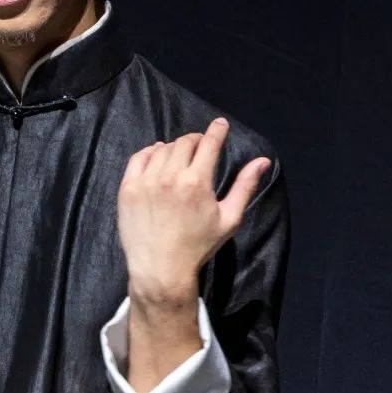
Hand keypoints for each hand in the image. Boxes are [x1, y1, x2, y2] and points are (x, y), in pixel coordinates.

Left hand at [117, 118, 270, 305]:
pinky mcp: (128, 188)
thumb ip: (245, 186)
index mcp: (197, 182)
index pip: (208, 143)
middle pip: (185, 143)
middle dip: (196, 141)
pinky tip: (157, 156)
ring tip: (181, 156)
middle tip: (201, 148)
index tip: (220, 124)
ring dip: (175, 148)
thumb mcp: (229, 218)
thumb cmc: (199, 245)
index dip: (216, 130)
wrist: (161, 268)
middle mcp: (170, 176)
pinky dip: (150, 152)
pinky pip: (139, 157)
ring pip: (163, 149)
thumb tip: (263, 161)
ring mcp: (146, 181)